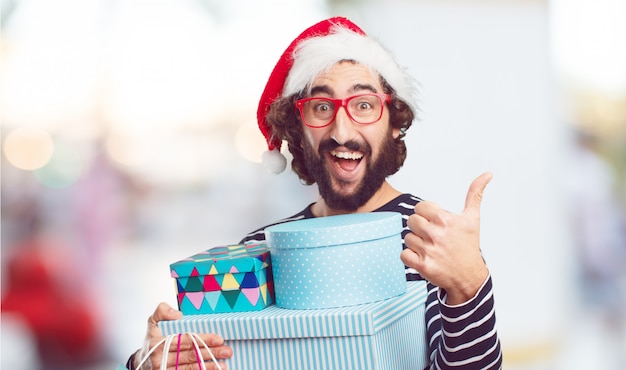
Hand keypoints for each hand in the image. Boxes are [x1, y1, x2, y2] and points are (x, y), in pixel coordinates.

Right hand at [135, 302, 232, 368]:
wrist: (142, 360)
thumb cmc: (152, 338)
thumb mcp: (153, 321)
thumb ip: (162, 311)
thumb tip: (178, 314)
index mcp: (158, 342)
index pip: (184, 340)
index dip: (202, 339)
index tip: (218, 338)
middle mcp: (161, 358)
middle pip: (190, 355)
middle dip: (210, 352)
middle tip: (227, 350)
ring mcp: (165, 369)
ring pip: (191, 367)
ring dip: (209, 364)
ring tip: (224, 362)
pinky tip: (215, 369)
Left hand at [401, 172, 491, 304]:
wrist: (469, 276)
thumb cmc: (468, 246)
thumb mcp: (472, 218)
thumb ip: (475, 194)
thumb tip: (487, 174)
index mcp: (445, 219)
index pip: (420, 207)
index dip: (426, 214)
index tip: (435, 222)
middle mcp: (436, 234)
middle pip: (411, 221)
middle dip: (420, 228)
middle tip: (432, 236)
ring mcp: (428, 250)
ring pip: (407, 237)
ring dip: (416, 243)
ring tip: (430, 248)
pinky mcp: (422, 265)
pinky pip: (403, 254)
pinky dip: (410, 257)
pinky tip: (423, 257)